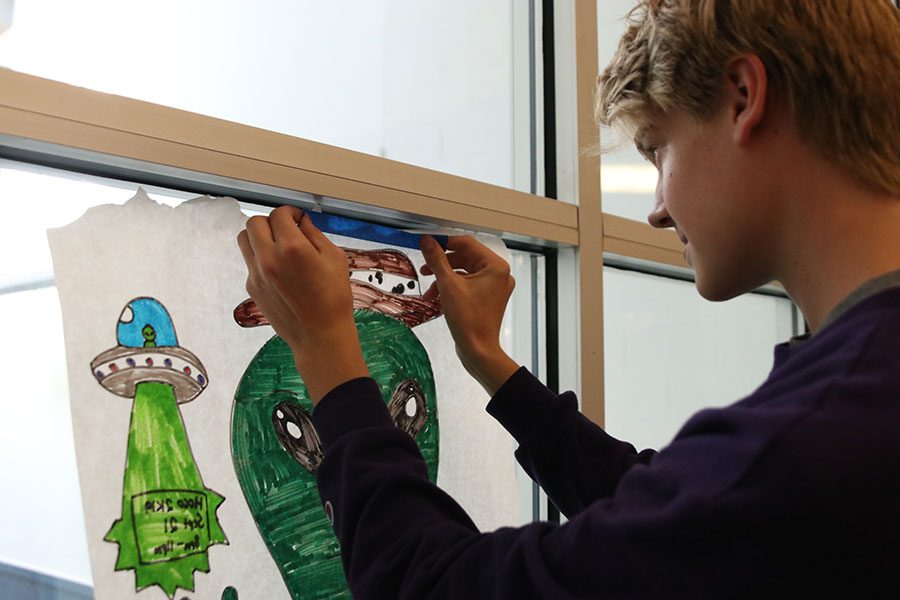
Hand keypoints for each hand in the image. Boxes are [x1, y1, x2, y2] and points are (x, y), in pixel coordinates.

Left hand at [237, 206, 368, 403]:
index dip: (290, 213)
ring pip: (244, 240)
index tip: (298, 218)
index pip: (279, 215)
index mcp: (292, 247)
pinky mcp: (252, 287)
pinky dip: (261, 258)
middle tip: (285, 230)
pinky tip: (280, 271)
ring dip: (258, 237)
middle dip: (270, 221)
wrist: (320, 335)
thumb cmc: (334, 297)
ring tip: (276, 246)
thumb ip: (315, 235)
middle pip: (254, 223)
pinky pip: (250, 262)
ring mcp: (256, 274)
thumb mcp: (335, 259)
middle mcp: (269, 258)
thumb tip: (302, 222)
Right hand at [419, 235, 519, 394]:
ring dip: (444, 277)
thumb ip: (437, 260)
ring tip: (429, 288)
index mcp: (496, 267)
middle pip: (465, 257)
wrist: (478, 350)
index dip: (445, 242)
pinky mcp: (487, 297)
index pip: (467, 243)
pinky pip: (468, 284)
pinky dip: (452, 287)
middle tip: (425, 266)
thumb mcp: (448, 285)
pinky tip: (437, 297)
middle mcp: (499, 274)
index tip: (428, 243)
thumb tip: (427, 241)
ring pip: (464, 272)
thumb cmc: (469, 321)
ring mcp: (494, 287)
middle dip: (443, 263)